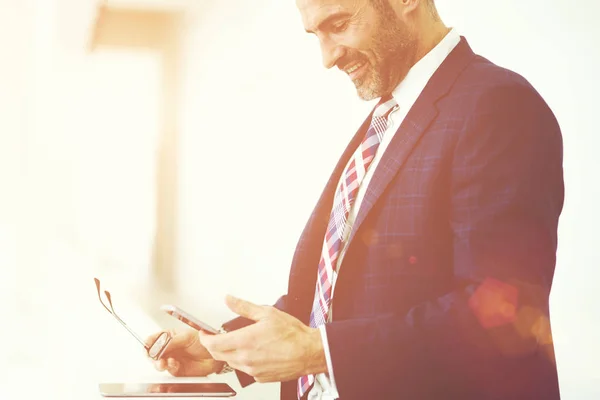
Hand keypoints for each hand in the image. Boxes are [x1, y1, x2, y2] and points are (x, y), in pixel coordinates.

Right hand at [145, 329, 224, 376]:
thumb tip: (159, 346)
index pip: (154, 339)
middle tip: (154, 356)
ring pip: (158, 363)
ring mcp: (172, 359)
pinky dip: (169, 367)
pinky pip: (169, 370)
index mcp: (169, 336)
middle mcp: (169, 348)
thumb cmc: (204, 340)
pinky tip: (174, 363)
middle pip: (153, 353)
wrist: (215, 353)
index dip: (149, 342)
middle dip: (151, 355)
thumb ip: (172, 342)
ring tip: (163, 362)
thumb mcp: (187, 336)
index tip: (147, 345)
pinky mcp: (177, 369)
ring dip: (158, 363)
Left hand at [198, 295, 326, 382]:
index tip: (205, 333)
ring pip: (231, 363)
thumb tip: (229, 300)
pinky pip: (244, 370)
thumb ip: (244, 307)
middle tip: (217, 336)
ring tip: (238, 342)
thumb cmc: (292, 334)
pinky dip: (243, 361)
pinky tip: (253, 352)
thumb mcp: (267, 313)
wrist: (309, 352)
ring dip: (228, 353)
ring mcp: (252, 370)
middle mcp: (245, 358)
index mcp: (244, 341)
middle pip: (218, 355)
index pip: (212, 343)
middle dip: (214, 345)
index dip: (205, 337)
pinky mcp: (260, 377)